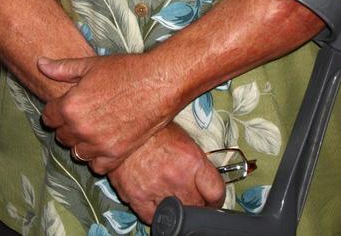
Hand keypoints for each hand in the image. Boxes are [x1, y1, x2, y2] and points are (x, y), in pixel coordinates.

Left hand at [38, 53, 171, 172]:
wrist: (158, 83)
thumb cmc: (126, 70)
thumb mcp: (91, 64)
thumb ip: (62, 68)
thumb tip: (40, 64)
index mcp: (70, 106)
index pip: (48, 117)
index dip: (57, 110)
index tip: (67, 105)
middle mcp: (80, 129)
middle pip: (62, 136)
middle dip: (69, 125)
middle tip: (85, 113)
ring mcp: (98, 145)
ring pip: (77, 153)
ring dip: (82, 142)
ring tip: (95, 127)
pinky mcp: (116, 155)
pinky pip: (97, 166)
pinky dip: (98, 157)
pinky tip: (106, 141)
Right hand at [107, 123, 225, 224]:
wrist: (123, 121)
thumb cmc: (154, 129)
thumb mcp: (183, 138)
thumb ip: (198, 163)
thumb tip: (209, 182)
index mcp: (191, 159)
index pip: (216, 192)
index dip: (217, 198)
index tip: (213, 199)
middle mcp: (175, 176)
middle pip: (198, 206)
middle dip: (197, 202)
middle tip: (190, 192)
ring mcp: (155, 189)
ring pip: (177, 214)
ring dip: (177, 207)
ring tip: (171, 193)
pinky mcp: (136, 197)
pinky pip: (152, 218)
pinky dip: (156, 212)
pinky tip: (156, 199)